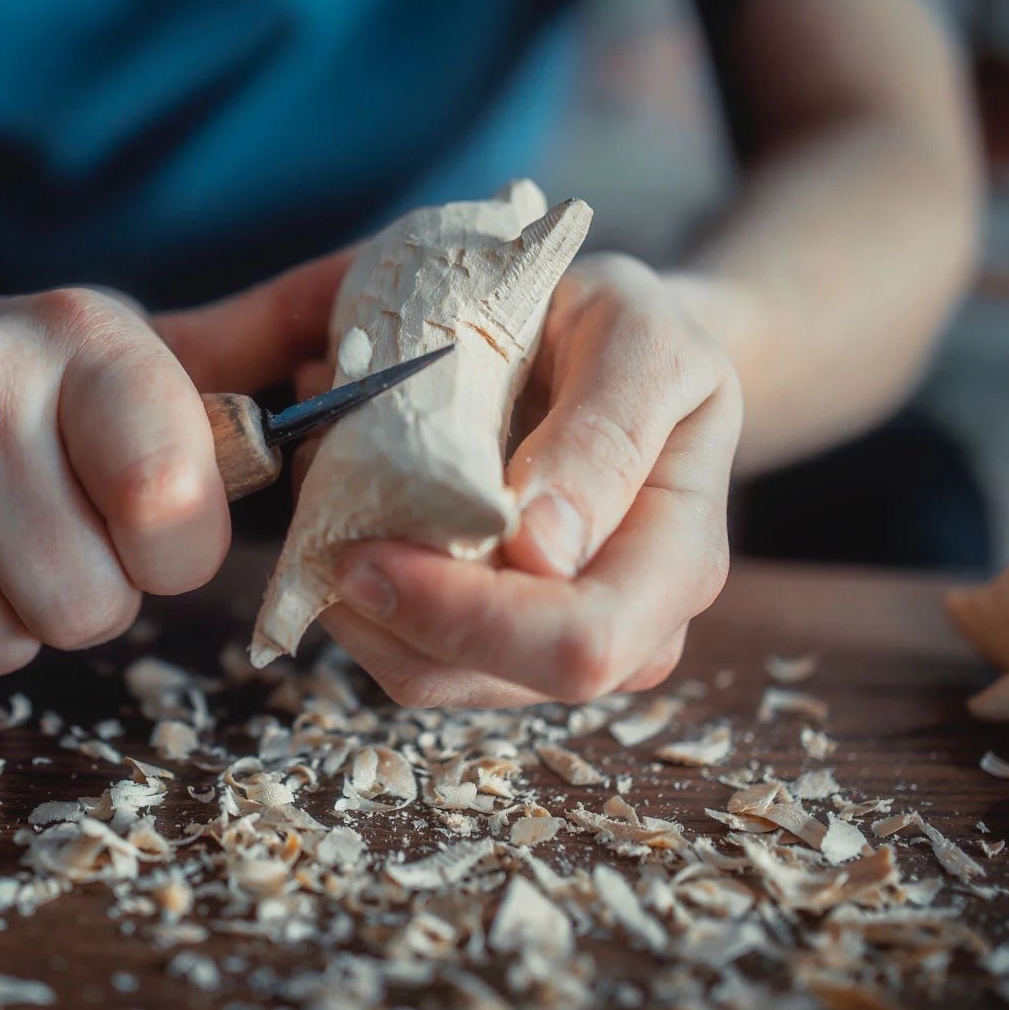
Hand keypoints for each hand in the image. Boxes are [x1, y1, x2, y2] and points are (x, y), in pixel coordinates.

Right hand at [0, 256, 348, 678]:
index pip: (175, 506)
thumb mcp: (116, 354)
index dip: (174, 552)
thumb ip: (237, 383)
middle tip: (42, 531)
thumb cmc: (6, 380)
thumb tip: (382, 402)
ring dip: (3, 620)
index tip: (145, 525)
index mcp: (87, 338)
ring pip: (3, 645)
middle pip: (91, 607)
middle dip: (83, 596)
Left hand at [321, 254, 743, 707]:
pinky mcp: (498, 643)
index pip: (582, 640)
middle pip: (499, 679)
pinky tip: (348, 517)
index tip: (372, 547)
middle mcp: (634, 630)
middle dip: (395, 614)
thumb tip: (541, 551)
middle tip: (327, 528)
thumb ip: (603, 433)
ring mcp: (562, 647)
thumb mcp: (636, 336)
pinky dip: (358, 596)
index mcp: (681, 559)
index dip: (470, 614)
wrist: (627, 355)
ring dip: (361, 603)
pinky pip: (409, 652)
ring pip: (436, 678)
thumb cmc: (635, 331)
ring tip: (329, 496)